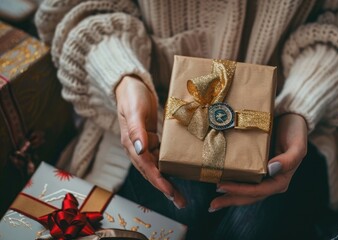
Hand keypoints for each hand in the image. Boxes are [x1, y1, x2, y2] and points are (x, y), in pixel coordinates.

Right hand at [115, 75, 185, 207]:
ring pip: (157, 167)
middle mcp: (137, 147)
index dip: (159, 182)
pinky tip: (179, 170)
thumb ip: (137, 130)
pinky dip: (169, 165)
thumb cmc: (132, 95)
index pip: (147, 168)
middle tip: (180, 201)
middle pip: (152, 173)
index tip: (171, 193)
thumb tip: (141, 150)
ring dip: (168, 180)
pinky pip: (160, 156)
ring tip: (180, 193)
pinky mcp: (151, 138)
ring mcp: (144, 143)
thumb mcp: (135, 111)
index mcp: (132, 144)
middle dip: (166, 188)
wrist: (130, 84)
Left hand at [209, 114, 307, 210]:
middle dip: (231, 200)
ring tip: (213, 202)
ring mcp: (263, 175)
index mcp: (280, 179)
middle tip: (212, 205)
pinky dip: (232, 182)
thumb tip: (271, 169)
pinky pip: (243, 178)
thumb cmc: (296, 131)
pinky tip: (219, 181)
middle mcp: (271, 181)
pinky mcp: (256, 166)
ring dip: (230, 196)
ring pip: (245, 190)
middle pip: (249, 196)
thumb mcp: (297, 145)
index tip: (221, 186)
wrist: (292, 117)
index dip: (239, 191)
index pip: (258, 191)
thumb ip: (288, 160)